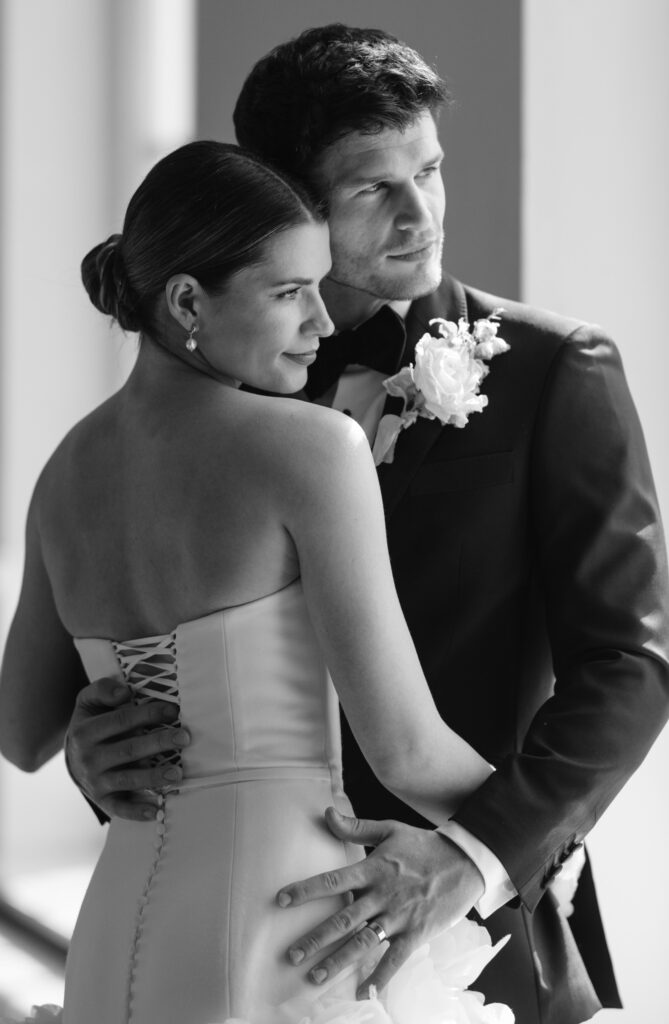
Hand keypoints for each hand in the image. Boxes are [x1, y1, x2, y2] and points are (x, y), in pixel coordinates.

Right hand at [65, 677, 189, 820]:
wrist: (72, 757)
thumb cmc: (90, 723)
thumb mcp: (88, 701)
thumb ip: (102, 690)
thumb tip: (124, 693)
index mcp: (86, 731)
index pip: (121, 721)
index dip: (148, 714)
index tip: (173, 711)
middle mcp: (89, 758)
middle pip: (129, 750)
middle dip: (159, 743)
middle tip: (184, 738)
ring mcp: (95, 781)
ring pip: (128, 779)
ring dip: (154, 777)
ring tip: (178, 773)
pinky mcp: (102, 799)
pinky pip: (119, 808)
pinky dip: (137, 812)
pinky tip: (157, 811)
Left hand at [277, 807, 483, 995]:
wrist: (464, 862)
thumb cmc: (424, 845)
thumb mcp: (390, 830)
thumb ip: (356, 827)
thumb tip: (326, 813)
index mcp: (373, 869)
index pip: (333, 880)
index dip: (306, 890)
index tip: (281, 900)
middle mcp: (382, 895)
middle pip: (343, 919)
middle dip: (315, 938)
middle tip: (291, 954)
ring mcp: (399, 917)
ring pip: (363, 942)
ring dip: (338, 961)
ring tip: (315, 977)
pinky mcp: (416, 933)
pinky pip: (395, 959)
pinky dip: (379, 977)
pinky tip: (363, 993)